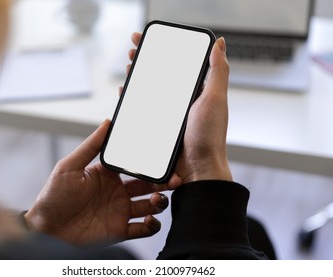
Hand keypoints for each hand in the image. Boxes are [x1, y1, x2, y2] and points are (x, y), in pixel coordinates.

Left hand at [25, 120, 181, 245]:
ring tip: (157, 200)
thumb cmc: (53, 197)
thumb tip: (107, 122)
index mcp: (107, 174)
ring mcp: (119, 211)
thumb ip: (90, 146)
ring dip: (159, 202)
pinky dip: (152, 225)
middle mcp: (117, 191)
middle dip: (163, 182)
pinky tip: (150, 220)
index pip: (134, 164)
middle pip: (148, 184)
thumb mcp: (70, 166)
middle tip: (173, 180)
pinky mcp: (119, 230)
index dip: (150, 162)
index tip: (162, 158)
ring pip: (150, 205)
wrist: (46, 230)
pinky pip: (143, 228)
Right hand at [128, 33, 231, 182]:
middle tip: (134, 49)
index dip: (164, 48)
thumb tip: (219, 43)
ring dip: (138, 76)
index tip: (150, 38)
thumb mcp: (216, 99)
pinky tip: (126, 91)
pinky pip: (143, 109)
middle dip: (146, 59)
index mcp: (197, 91)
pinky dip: (133, 98)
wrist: (197, 168)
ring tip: (129, 66)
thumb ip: (218, 71)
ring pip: (150, 90)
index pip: (178, 63)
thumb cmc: (210, 136)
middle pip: (161, 74)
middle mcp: (183, 101)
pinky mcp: (159, 127)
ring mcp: (170, 114)